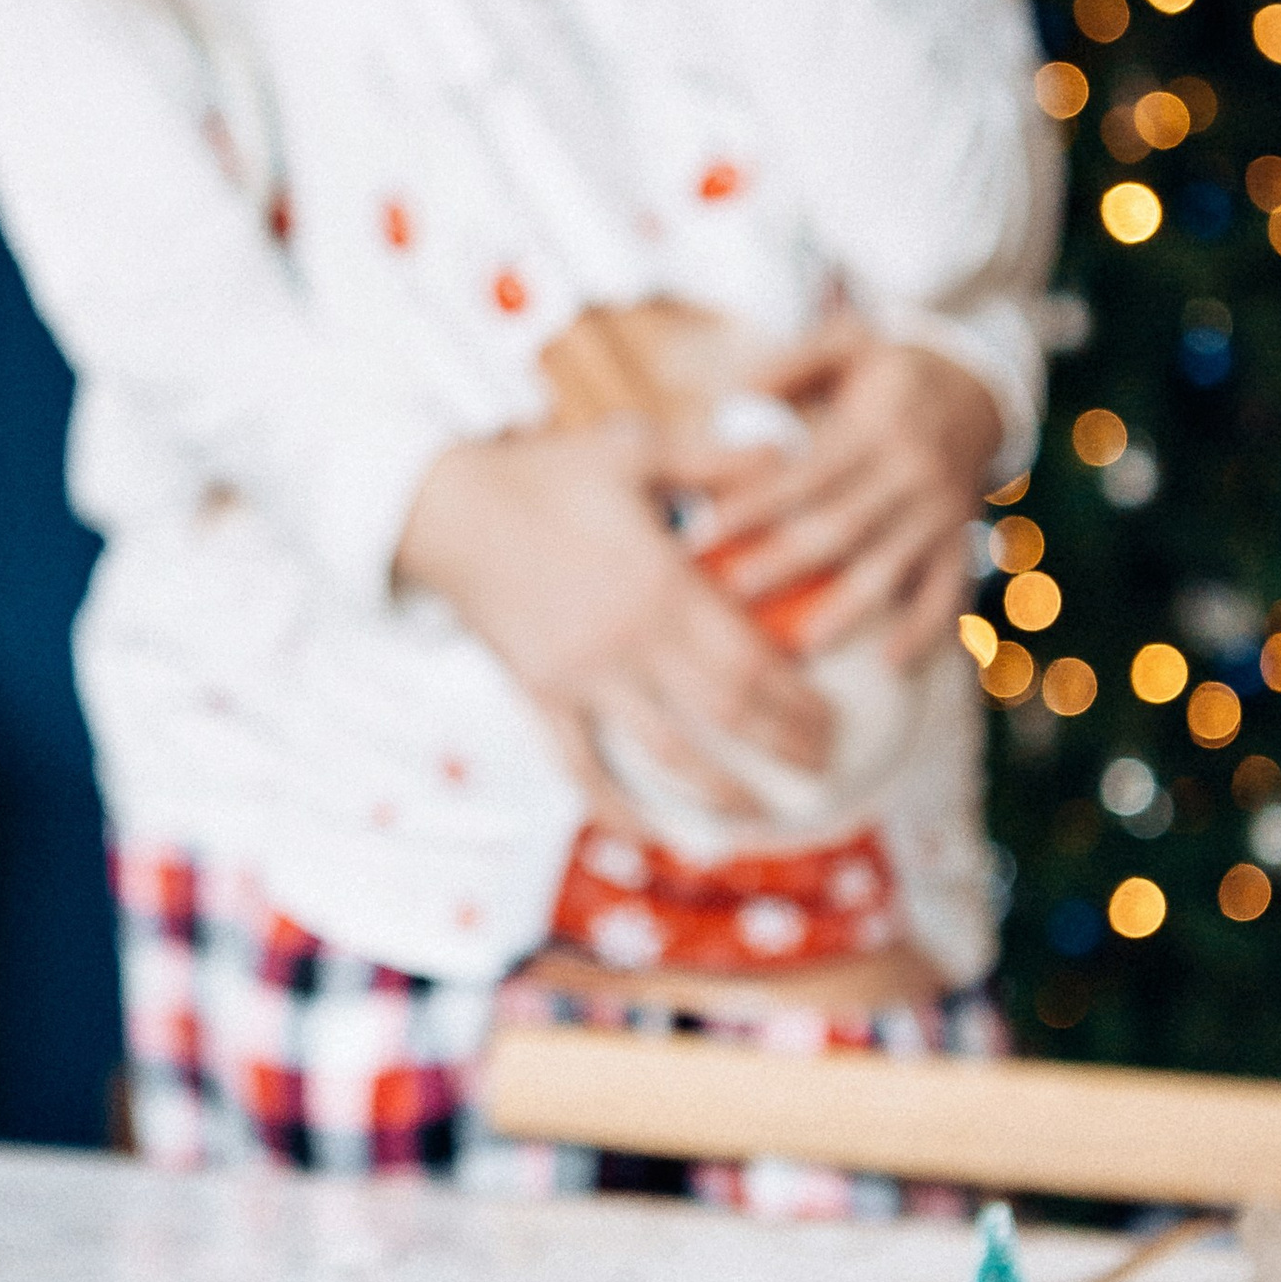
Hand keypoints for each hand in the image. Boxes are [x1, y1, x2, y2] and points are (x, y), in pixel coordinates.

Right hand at [395, 420, 832, 822]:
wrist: (446, 509)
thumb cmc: (545, 475)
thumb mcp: (637, 449)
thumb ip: (717, 461)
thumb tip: (790, 456)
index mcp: (662, 585)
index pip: (752, 659)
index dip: (800, 699)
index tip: (834, 719)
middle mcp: (629, 642)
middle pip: (726, 713)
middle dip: (782, 746)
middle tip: (822, 765)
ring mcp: (583, 677)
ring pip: (665, 753)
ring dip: (719, 791)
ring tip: (759, 814)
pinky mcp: (541, 696)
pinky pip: (580, 766)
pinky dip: (616, 806)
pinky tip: (649, 832)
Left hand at [656, 315, 1001, 669]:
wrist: (980, 387)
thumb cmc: (890, 370)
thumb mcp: (846, 342)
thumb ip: (788, 365)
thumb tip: (728, 398)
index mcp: (875, 426)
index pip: (803, 475)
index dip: (752, 506)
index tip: (700, 534)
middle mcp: (912, 472)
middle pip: (840, 528)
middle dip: (783, 565)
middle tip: (729, 597)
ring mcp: (942, 512)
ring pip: (889, 567)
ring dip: (845, 611)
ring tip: (800, 646)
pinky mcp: (963, 540)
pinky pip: (949, 592)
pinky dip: (925, 631)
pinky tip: (891, 665)